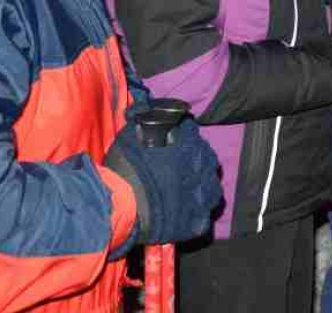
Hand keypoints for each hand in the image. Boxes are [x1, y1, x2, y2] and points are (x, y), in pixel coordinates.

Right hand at [105, 114, 221, 248]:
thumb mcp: (131, 136)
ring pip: (212, 189)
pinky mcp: (194, 221)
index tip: (176, 142)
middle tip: (181, 167)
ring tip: (187, 190)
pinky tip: (184, 214)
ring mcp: (200, 197)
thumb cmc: (124, 169)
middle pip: (207, 160)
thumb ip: (142, 120)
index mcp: (189, 146)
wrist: (119, 206)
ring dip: (202, 187)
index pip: (193, 134)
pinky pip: (202, 218)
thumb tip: (144, 109)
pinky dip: (195, 215)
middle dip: (197, 161)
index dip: (184, 137)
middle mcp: (201, 170)